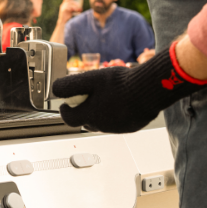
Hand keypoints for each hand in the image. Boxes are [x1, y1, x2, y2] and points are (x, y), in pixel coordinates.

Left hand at [53, 43, 206, 132]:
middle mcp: (103, 125)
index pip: (69, 119)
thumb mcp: (91, 78)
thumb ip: (70, 85)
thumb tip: (56, 90)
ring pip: (102, 123)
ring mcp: (117, 128)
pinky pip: (117, 123)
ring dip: (100, 112)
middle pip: (85, 121)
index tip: (67, 103)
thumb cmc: (122, 83)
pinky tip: (121, 101)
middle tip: (89, 96)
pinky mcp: (131, 127)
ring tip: (107, 96)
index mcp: (91, 115)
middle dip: (84, 110)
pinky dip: (115, 114)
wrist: (150, 88)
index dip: (65, 110)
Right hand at [58, 0, 82, 21]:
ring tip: (78, 9)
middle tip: (78, 5)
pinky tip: (76, 10)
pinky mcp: (63, 11)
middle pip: (69, 2)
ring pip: (69, 4)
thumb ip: (73, 9)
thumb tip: (80, 9)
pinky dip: (73, 8)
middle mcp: (62, 6)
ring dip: (74, 6)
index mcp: (63, 5)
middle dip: (74, 3)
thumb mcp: (70, 12)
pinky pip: (68, 8)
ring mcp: (62, 8)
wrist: (63, 21)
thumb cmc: (67, 17)